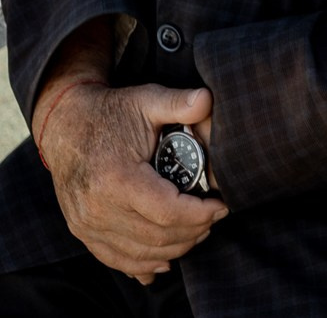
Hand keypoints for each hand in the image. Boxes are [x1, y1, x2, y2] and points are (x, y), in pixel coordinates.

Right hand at [36, 82, 227, 281]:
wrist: (66, 125)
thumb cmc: (111, 112)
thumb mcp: (146, 100)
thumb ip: (178, 102)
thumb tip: (207, 100)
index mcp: (116, 179)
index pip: (168, 212)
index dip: (201, 214)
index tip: (221, 205)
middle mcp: (97, 208)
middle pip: (157, 238)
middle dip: (194, 232)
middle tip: (214, 218)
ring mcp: (86, 223)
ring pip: (139, 254)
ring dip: (174, 249)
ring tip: (197, 232)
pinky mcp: (81, 230)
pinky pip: (114, 259)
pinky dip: (141, 264)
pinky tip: (163, 261)